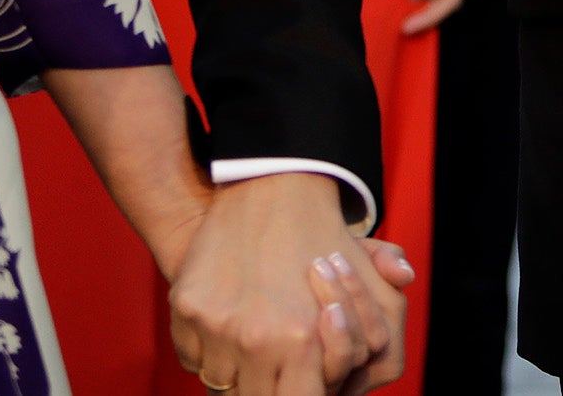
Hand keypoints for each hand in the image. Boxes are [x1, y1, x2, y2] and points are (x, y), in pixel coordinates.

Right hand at [170, 176, 407, 395]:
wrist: (267, 187)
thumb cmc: (321, 239)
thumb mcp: (363, 278)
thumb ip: (376, 328)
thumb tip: (375, 357)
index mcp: (301, 339)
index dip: (302, 394)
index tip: (301, 382)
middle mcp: (255, 338)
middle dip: (266, 388)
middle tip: (275, 369)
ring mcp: (215, 327)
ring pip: (220, 382)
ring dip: (236, 371)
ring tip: (253, 344)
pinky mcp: (186, 311)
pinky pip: (193, 358)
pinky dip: (209, 351)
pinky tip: (228, 324)